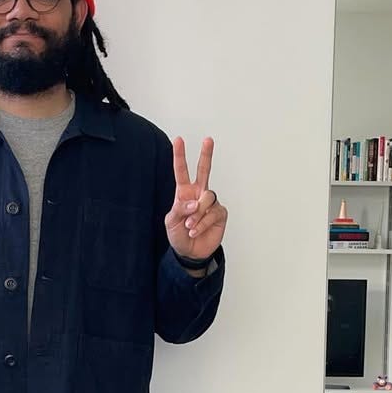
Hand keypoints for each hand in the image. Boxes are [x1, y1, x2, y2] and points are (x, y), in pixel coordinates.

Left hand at [165, 136, 227, 260]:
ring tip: (190, 225)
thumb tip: (196, 202)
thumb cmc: (179, 235)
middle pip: (204, 170)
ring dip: (197, 214)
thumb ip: (180, 208)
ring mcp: (210, 203)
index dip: (179, 156)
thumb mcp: (171, 221)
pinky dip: (202, 223)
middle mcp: (199, 194)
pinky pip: (212, 214)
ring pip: (207, 198)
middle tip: (208, 139)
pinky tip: (195, 230)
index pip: (182, 172)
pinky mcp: (220, 214)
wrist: (190, 252)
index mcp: (184, 193)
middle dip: (206, 155)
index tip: (178, 140)